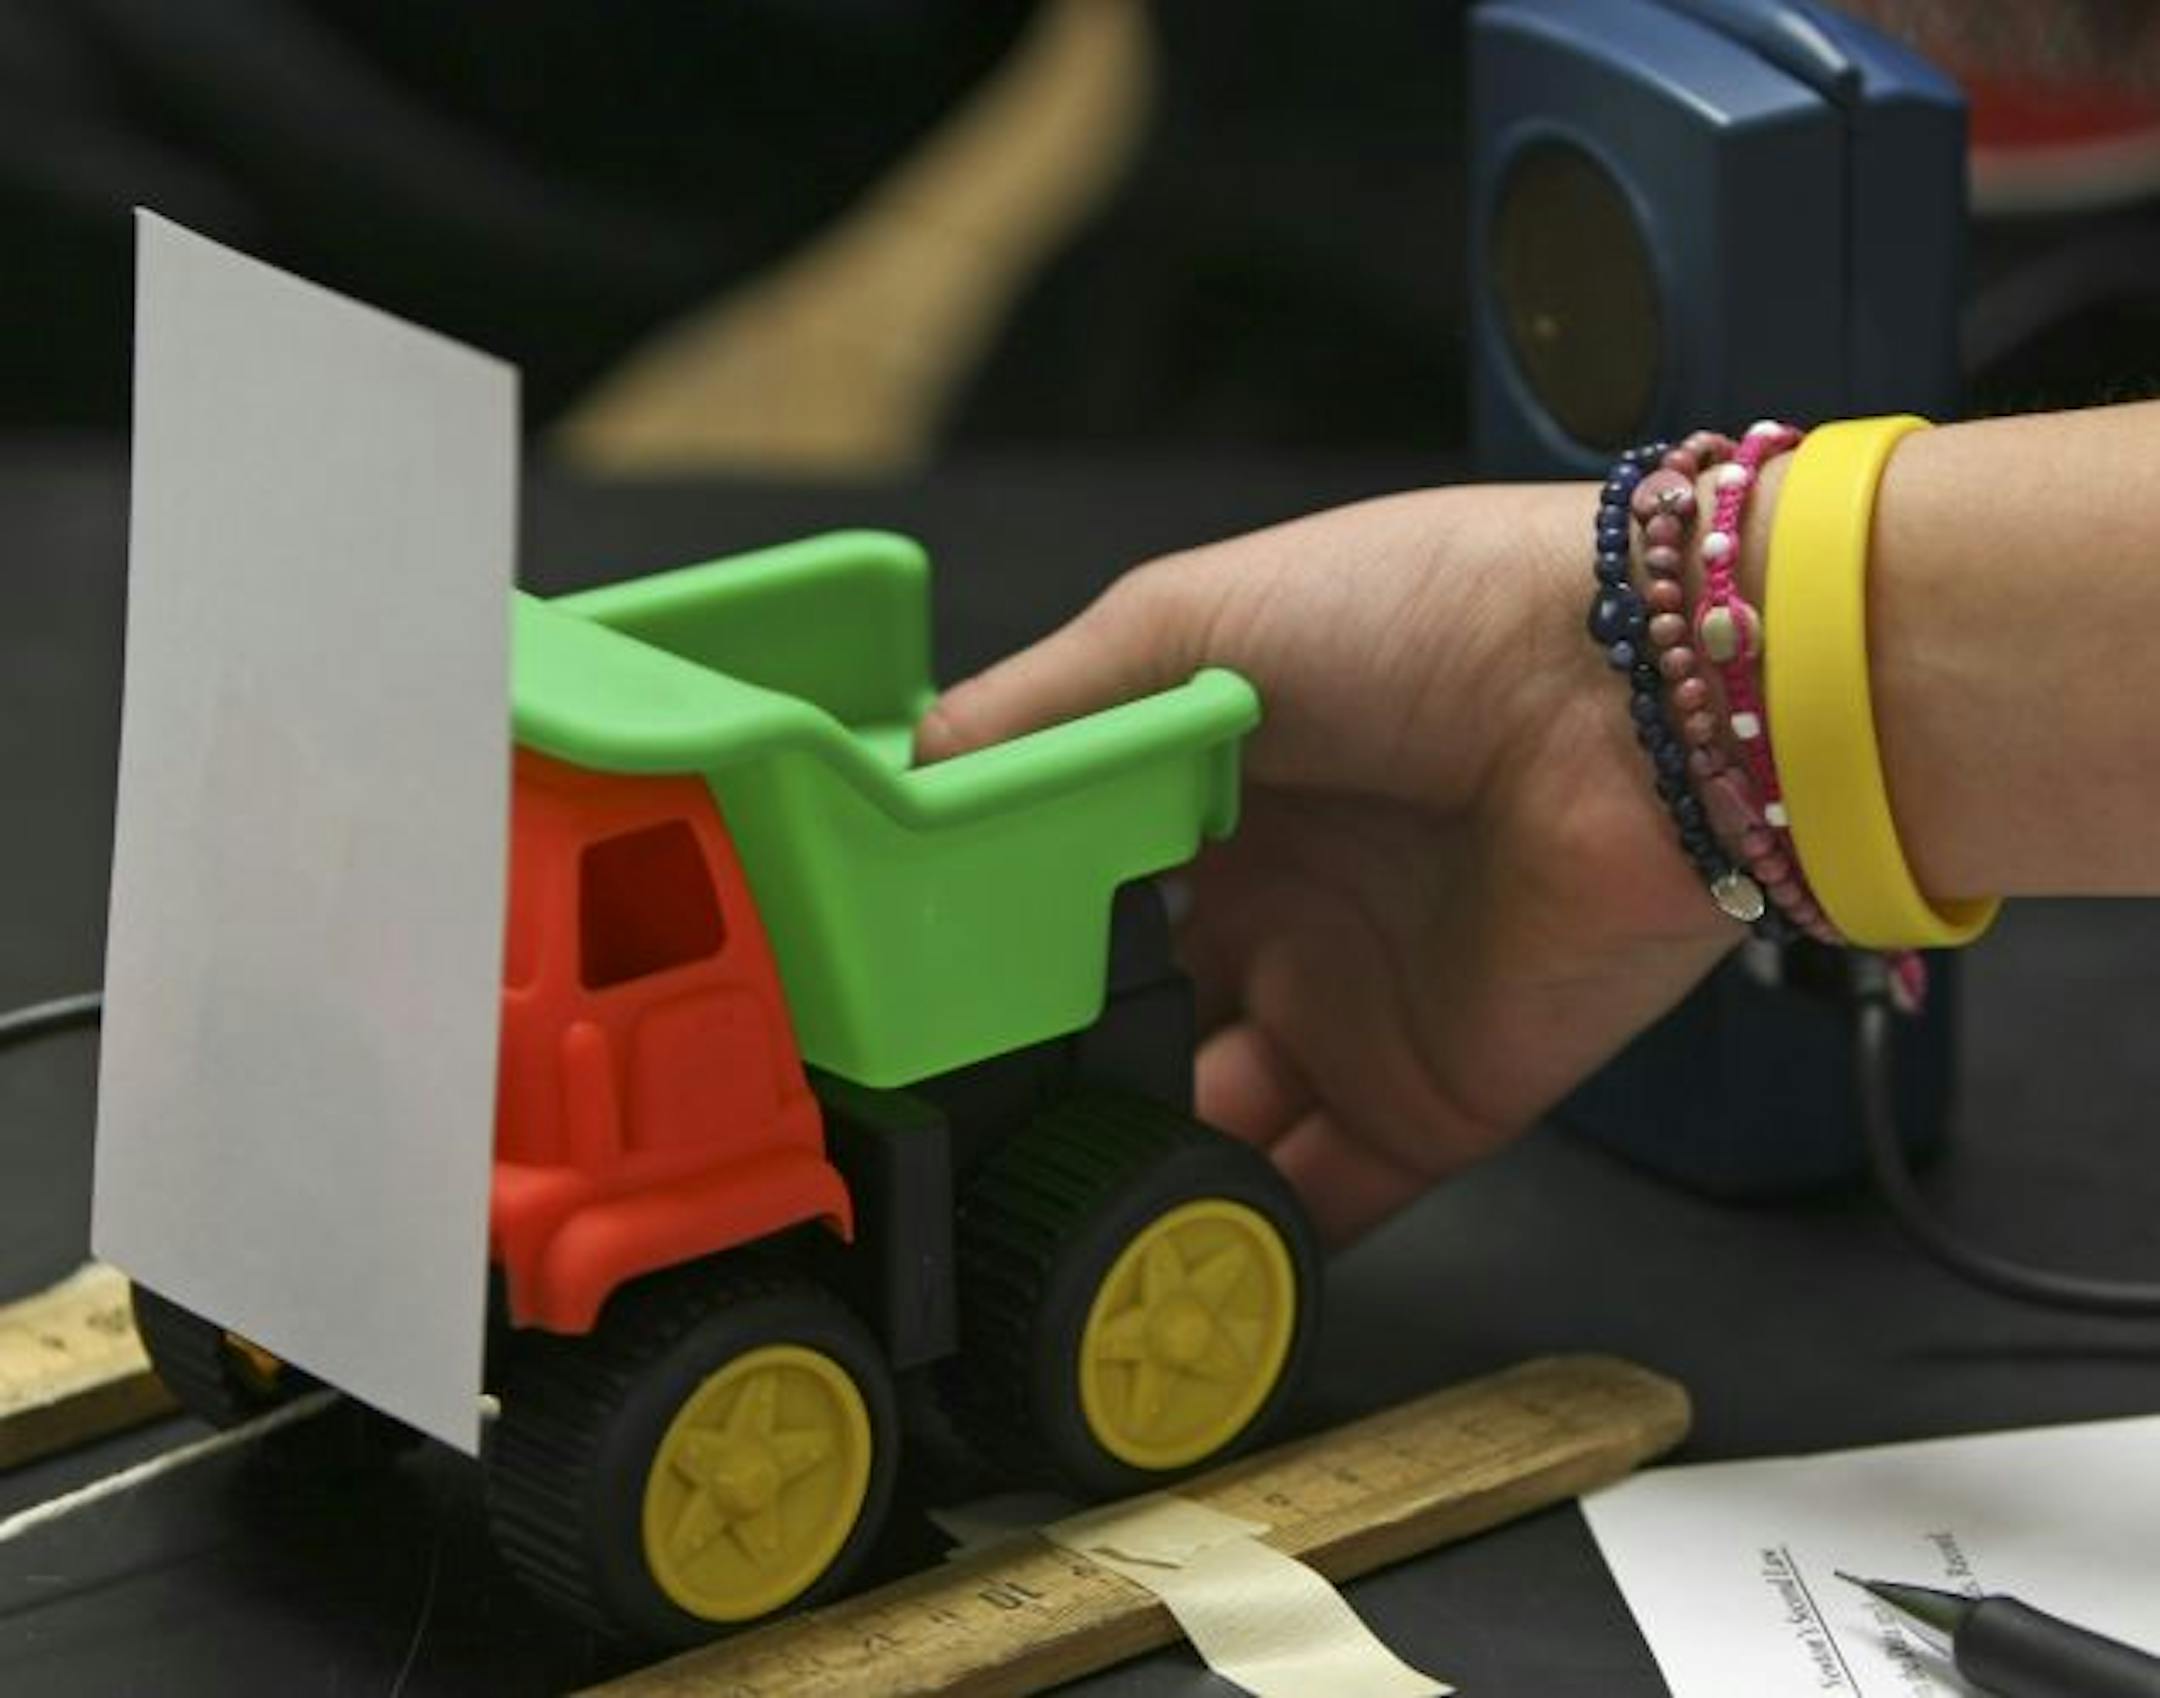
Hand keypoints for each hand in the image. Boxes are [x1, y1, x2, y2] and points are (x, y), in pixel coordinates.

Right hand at [917, 484, 1739, 1244]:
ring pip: (1205, 1129)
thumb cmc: (1422, 615)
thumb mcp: (1186, 623)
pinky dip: (1241, 1246)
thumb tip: (898, 775)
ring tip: (1019, 1207)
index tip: (900, 1008)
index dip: (993, 951)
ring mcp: (1349, 1013)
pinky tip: (1147, 1262)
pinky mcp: (1430, 1102)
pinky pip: (1321, 1202)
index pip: (1071, 898)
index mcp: (1208, 799)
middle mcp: (1272, 912)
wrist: (1642, 699)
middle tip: (947, 1123)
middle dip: (1048, 1073)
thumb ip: (1035, 710)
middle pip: (1128, 1025)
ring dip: (1125, 1168)